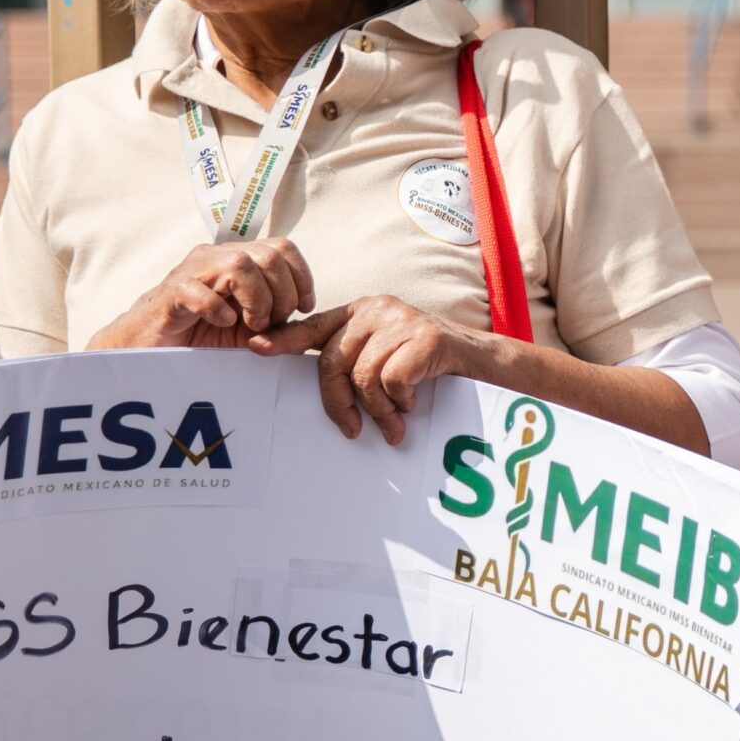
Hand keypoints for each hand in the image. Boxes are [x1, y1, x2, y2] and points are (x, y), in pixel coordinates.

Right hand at [90, 239, 314, 349]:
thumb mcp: (250, 332)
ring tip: (249, 325)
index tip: (303, 308)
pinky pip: (200, 290)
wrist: (149, 347)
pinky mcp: (171, 293)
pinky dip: (218, 309)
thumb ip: (279, 325)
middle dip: (281, 295)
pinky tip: (222, 323)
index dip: (301, 277)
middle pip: (268, 255)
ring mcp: (193, 271)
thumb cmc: (201, 336)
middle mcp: (218, 257)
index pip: (283, 248)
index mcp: (239, 260)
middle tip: (268, 323)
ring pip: (240, 264)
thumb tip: (309, 327)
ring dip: (256, 300)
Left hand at [250, 296, 482, 444]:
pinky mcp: (424, 338)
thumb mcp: (387, 355)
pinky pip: (391, 381)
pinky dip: (400, 402)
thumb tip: (323, 390)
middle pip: (332, 361)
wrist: (484, 362)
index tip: (255, 348)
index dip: (283, 339)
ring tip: (395, 425)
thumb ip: (355, 359)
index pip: (313, 326)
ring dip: (378, 411)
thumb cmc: (430, 366)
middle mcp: (376, 310)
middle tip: (353, 430)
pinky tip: (413, 405)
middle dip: (338, 403)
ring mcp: (401, 321)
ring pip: (363, 377)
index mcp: (362, 312)